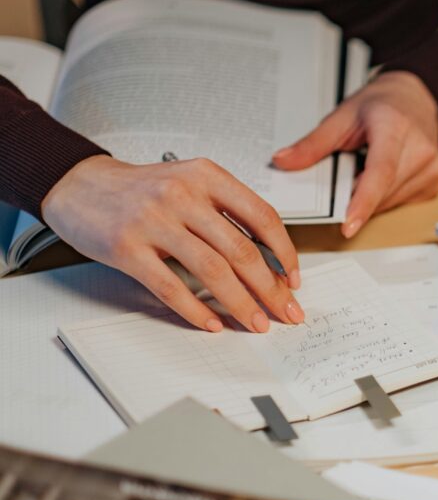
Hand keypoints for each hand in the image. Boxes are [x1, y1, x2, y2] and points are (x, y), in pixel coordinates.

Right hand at [41, 155, 303, 332]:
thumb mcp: (191, 183)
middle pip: (241, 250)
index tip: (294, 279)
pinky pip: (170, 286)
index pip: (262, 216)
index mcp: (207, 176)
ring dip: (240, 303)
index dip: (285, 252)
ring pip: (212, 270)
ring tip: (256, 322)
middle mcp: (183, 195)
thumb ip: (227, 213)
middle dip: (271, 288)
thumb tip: (270, 261)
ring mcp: (154, 221)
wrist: (81, 185)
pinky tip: (212, 323)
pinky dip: (195, 309)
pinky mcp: (127, 248)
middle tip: (286, 311)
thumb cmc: (142, 189)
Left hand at [272, 71, 437, 237]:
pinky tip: (383, 174)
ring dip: (370, 196)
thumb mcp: (343, 116)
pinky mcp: (434, 184)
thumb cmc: (382, 104)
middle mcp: (420, 150)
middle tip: (347, 172)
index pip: (380, 172)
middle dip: (355, 194)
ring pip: (389, 202)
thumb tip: (283, 162)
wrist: (416, 97)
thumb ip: (313, 143)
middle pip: (381, 191)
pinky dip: (384, 196)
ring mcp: (431, 169)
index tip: (347, 225)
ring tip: (367, 166)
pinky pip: (400, 203)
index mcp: (395, 128)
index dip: (363, 201)